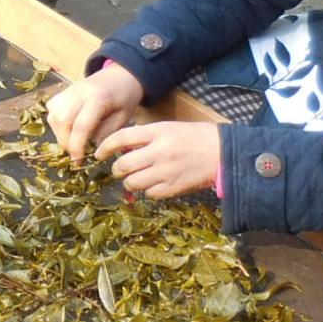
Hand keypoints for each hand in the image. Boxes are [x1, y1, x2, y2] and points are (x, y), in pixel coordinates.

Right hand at [46, 62, 144, 164]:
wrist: (121, 75)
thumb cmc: (125, 97)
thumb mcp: (123, 118)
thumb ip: (106, 134)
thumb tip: (91, 150)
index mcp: (98, 97)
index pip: (81, 125)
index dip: (77, 146)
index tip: (79, 161)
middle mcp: (79, 91)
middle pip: (62, 121)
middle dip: (66, 143)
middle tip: (76, 154)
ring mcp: (68, 90)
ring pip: (54, 117)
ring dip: (60, 135)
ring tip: (73, 143)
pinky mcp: (62, 92)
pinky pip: (52, 111)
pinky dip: (57, 124)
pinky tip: (69, 129)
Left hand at [98, 121, 221, 199]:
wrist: (223, 153)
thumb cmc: (196, 137)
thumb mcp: (169, 128)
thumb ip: (147, 136)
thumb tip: (123, 148)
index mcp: (158, 132)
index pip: (121, 138)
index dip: (105, 147)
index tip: (99, 154)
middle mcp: (159, 151)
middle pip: (123, 165)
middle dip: (117, 169)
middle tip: (120, 169)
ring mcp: (166, 171)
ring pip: (133, 183)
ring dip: (130, 182)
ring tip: (136, 178)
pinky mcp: (173, 187)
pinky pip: (149, 193)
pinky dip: (148, 191)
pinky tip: (154, 184)